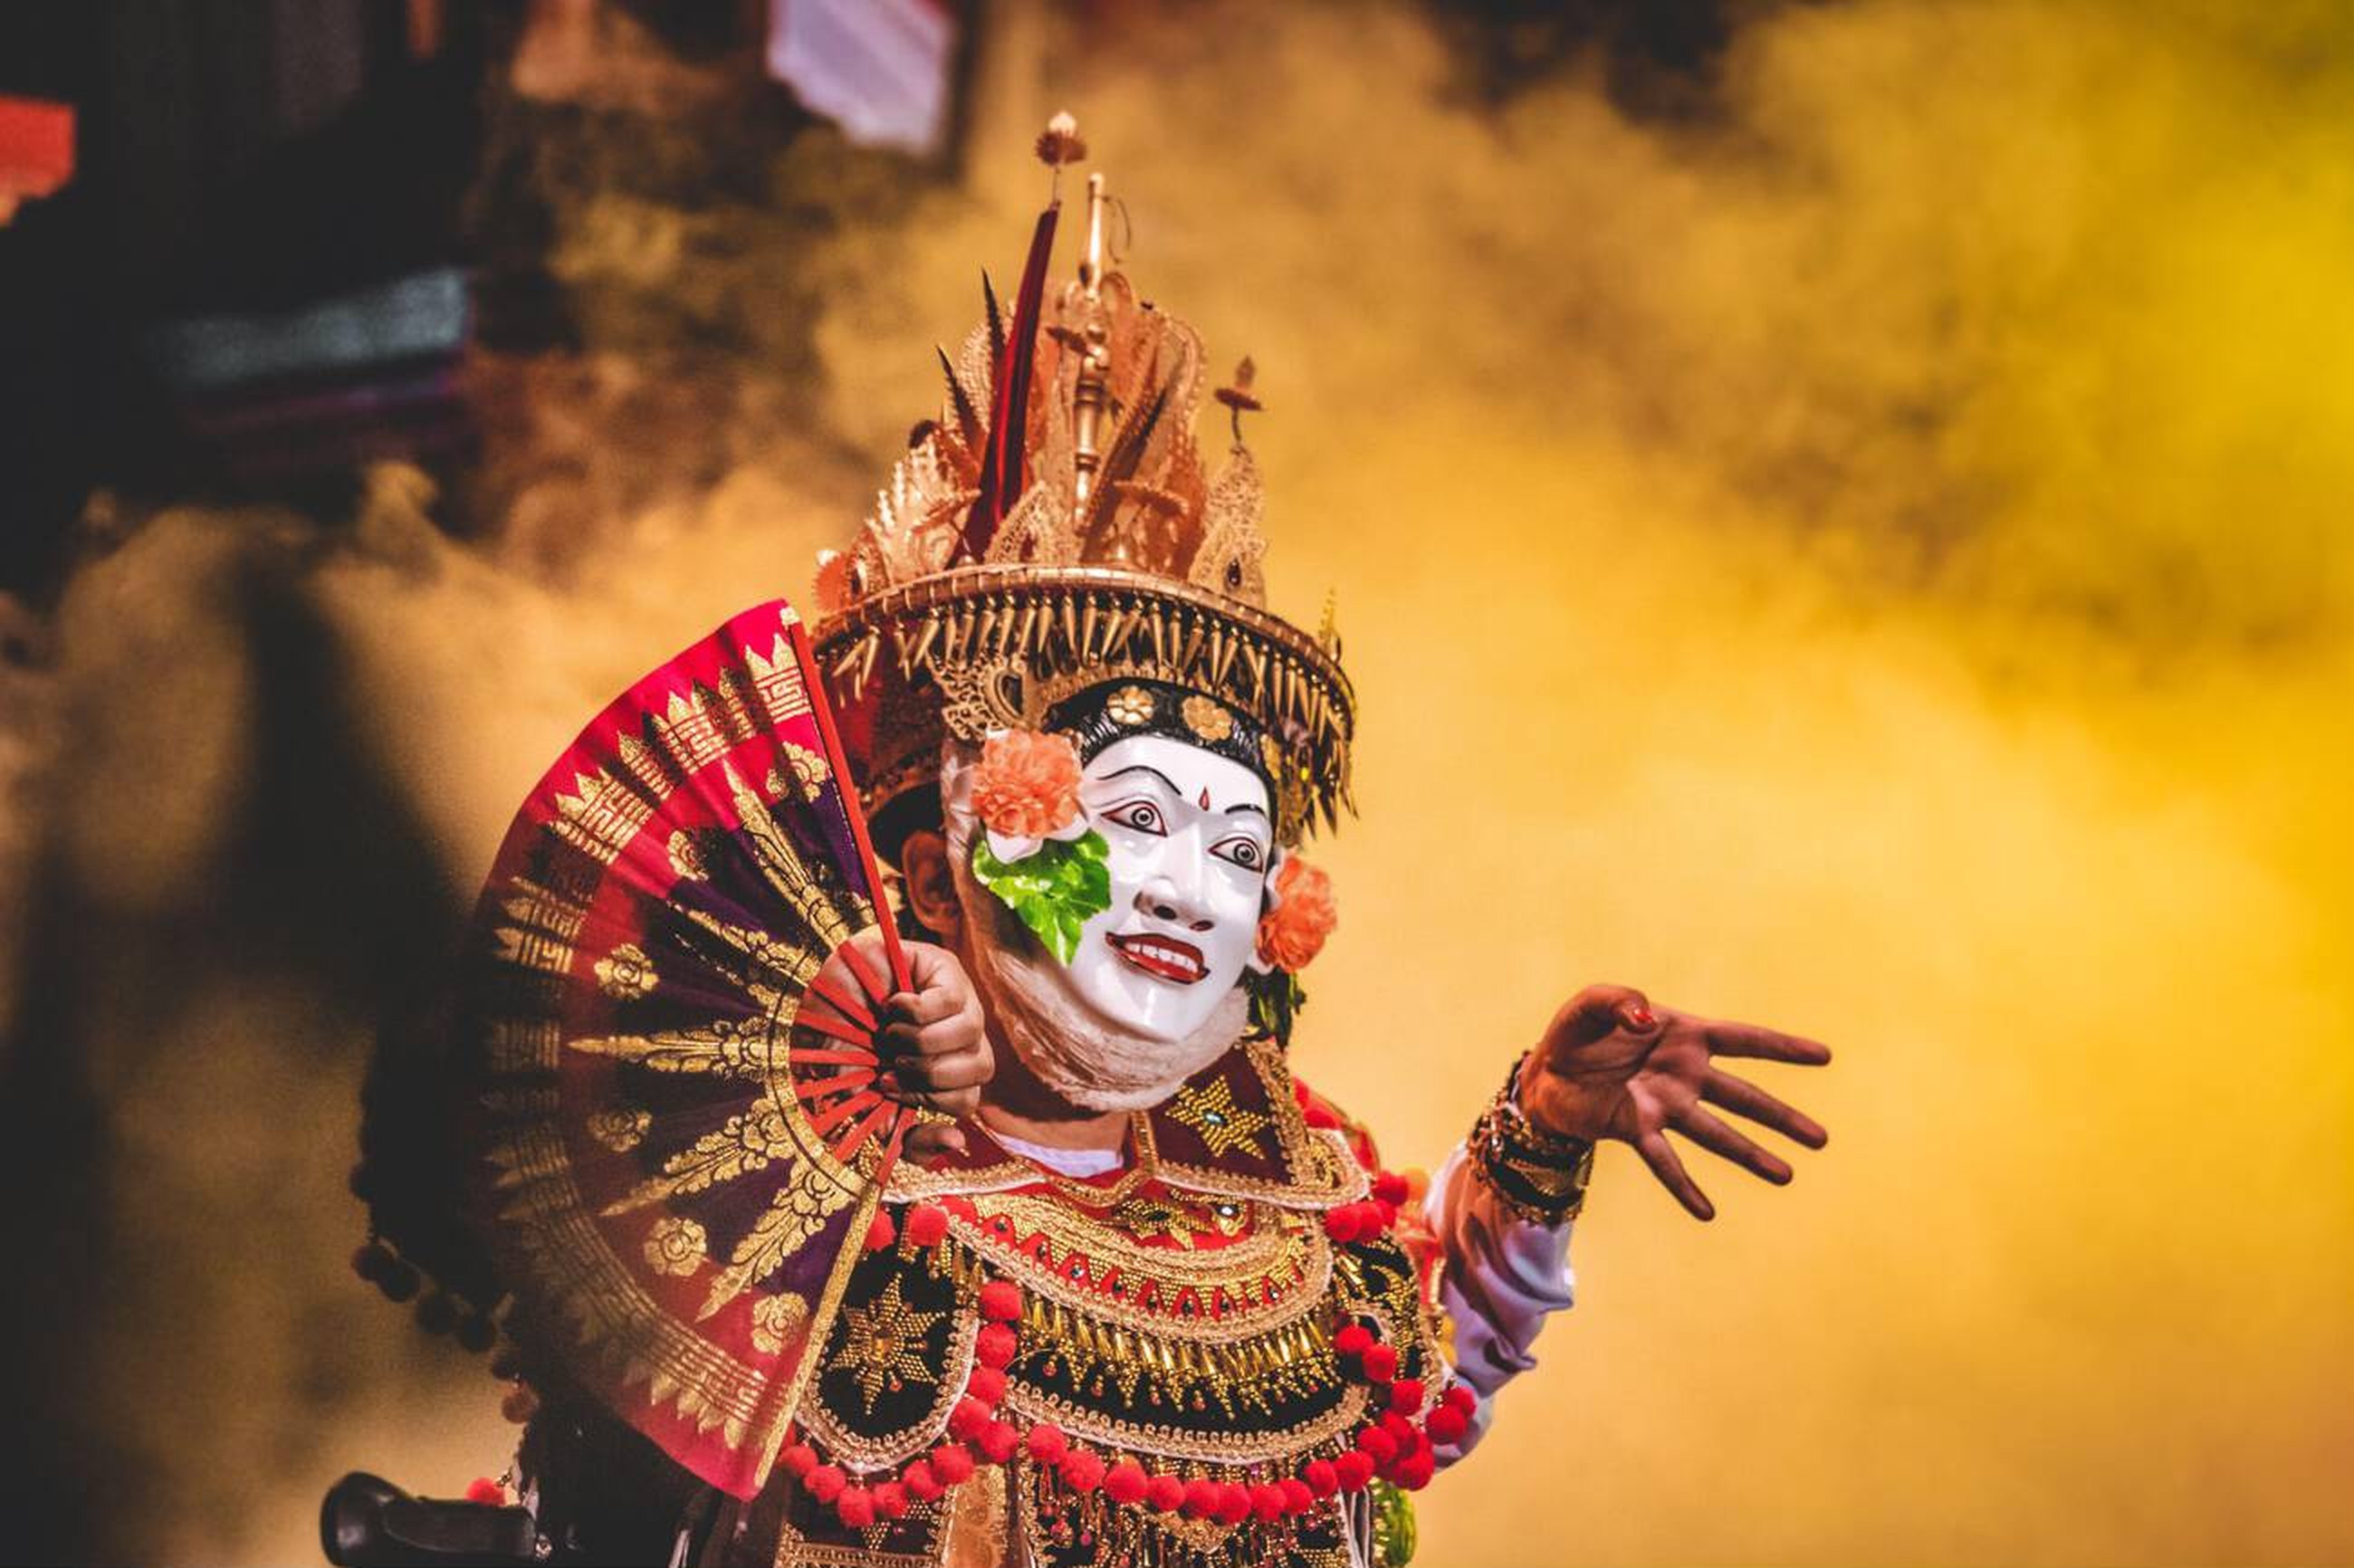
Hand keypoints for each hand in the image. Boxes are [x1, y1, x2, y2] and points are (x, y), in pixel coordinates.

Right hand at [820, 932, 991, 1160]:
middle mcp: (960, 1042)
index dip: (933, 1110)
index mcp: (943, 1073)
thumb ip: (891, 1127)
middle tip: (889, 1068)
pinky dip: (915, 1011)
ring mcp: (961, 1005)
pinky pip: (951, 1002)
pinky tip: (893, 1006)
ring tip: (888, 1036)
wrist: (823, 986)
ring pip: (971, 1037)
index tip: (891, 1096)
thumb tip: (945, 1140)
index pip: (965, 1103)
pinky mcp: (949, 973)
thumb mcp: (856, 1092)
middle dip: (929, 1079)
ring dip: (920, 1043)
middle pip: (979, 1074)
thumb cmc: (839, 1040)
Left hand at [1520, 984, 1829, 1220]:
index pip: (1743, 1040)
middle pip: (1743, 1097)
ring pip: (1715, 1132)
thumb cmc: (1578, 1032)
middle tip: (1821, 1139)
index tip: (1825, 1056)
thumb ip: (1618, 1000)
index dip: (1783, 1047)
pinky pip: (1665, 1161)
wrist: (1544, 1073)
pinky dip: (1683, 1186)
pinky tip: (1706, 1213)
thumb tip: (1646, 1019)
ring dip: (1749, 1155)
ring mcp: (1665, 1105)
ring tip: (1786, 1176)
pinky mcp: (1637, 1130)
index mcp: (1684, 1035)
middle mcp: (1684, 1074)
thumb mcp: (1591, 1003)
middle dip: (1781, 1117)